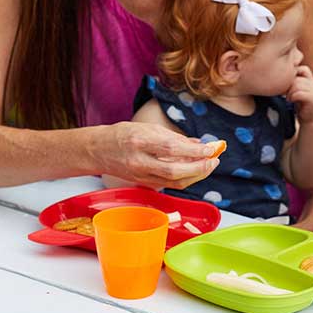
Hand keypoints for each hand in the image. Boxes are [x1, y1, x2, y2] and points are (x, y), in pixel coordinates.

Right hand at [95, 121, 219, 189]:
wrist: (98, 151)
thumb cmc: (122, 135)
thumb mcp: (148, 128)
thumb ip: (174, 137)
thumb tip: (198, 144)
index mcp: (141, 142)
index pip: (173, 149)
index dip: (195, 151)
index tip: (211, 148)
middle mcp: (140, 162)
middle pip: (176, 171)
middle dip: (200, 167)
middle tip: (215, 159)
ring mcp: (142, 176)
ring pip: (175, 181)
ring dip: (197, 175)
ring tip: (209, 164)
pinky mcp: (144, 183)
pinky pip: (170, 184)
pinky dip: (186, 178)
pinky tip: (196, 170)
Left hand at [286, 65, 312, 123]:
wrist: (312, 118)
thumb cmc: (302, 103)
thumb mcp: (297, 90)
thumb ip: (292, 82)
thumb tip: (277, 74)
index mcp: (310, 79)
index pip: (301, 69)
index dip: (292, 74)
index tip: (286, 83)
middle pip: (296, 77)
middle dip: (288, 85)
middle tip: (283, 92)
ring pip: (297, 84)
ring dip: (289, 91)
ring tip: (288, 97)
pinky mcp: (312, 99)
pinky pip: (299, 93)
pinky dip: (293, 96)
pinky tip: (291, 100)